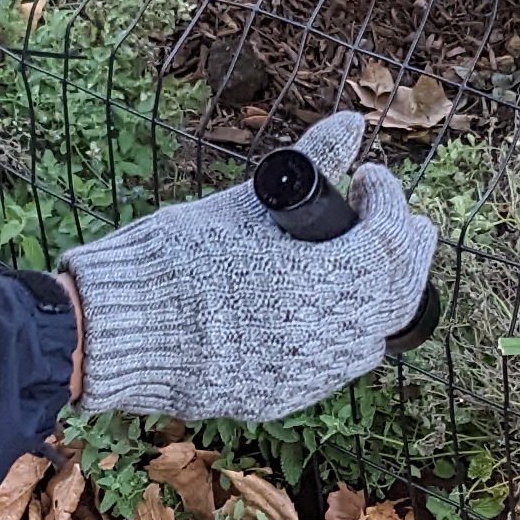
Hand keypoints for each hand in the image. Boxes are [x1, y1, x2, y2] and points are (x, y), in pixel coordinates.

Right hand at [62, 113, 436, 425]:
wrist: (115, 330)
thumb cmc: (172, 260)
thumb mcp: (244, 204)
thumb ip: (312, 161)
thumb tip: (351, 122)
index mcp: (316, 283)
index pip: (390, 242)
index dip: (390, 203)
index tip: (369, 178)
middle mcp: (321, 337)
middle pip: (398, 294)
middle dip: (404, 250)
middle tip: (393, 219)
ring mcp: (303, 375)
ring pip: (373, 337)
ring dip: (380, 295)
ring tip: (364, 261)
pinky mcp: (281, 398)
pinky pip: (337, 366)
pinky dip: (346, 332)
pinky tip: (327, 306)